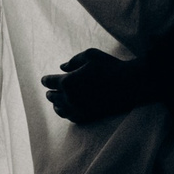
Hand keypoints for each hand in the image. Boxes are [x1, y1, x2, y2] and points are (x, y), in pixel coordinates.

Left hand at [42, 48, 162, 122]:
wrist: (130, 84)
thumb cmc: (110, 66)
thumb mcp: (91, 55)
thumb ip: (73, 60)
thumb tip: (62, 67)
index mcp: (68, 81)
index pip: (50, 82)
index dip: (46, 80)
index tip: (44, 80)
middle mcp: (70, 97)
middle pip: (53, 97)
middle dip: (50, 92)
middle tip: (49, 91)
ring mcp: (79, 108)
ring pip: (60, 109)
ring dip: (56, 104)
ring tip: (55, 103)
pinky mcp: (88, 116)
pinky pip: (71, 117)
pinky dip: (66, 113)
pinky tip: (66, 111)